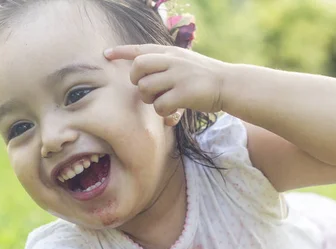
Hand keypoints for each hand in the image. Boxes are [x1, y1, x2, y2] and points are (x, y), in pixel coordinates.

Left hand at [104, 44, 226, 118]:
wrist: (229, 84)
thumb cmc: (204, 77)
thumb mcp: (184, 63)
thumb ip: (165, 65)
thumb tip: (142, 75)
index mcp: (170, 52)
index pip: (140, 49)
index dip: (121, 51)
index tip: (106, 54)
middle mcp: (172, 60)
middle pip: (138, 67)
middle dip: (136, 81)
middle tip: (146, 90)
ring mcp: (178, 76)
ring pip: (146, 89)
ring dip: (150, 100)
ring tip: (163, 102)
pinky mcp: (184, 93)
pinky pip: (160, 106)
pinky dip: (163, 113)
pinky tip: (174, 112)